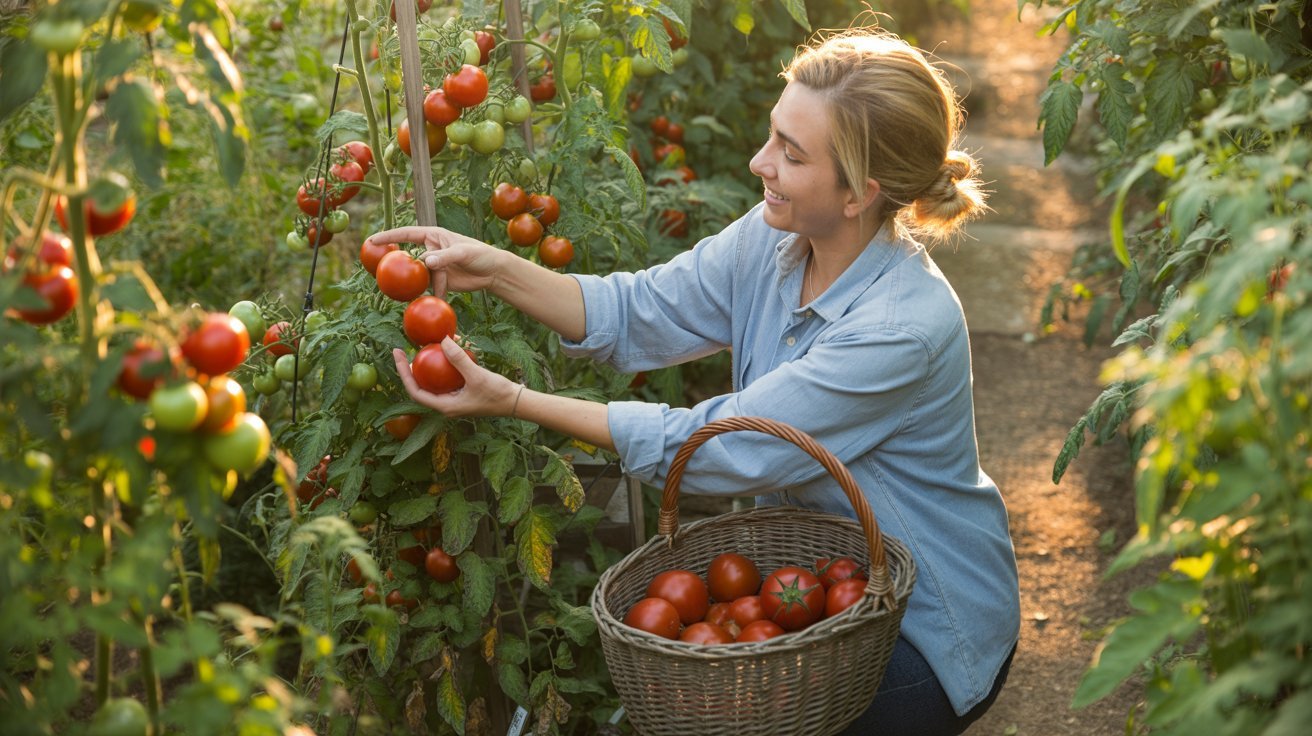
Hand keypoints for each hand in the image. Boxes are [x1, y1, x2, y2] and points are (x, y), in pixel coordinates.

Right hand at [363, 225, 504, 295]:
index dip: (388, 236)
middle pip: (408, 257)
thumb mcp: (463, 252)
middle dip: (396, 265)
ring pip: (418, 276)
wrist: (493, 272)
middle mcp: (430, 250)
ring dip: (413, 284)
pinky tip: (427, 302)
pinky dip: (427, 295)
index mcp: (433, 236)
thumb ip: (444, 256)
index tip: (372, 241)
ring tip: (406, 291)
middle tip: (381, 273)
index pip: (406, 234)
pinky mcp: (439, 281)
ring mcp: (434, 266)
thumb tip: (426, 261)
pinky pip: (428, 288)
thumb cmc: (480, 254)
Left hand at [393, 337, 518, 417]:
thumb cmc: (497, 394)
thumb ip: (459, 359)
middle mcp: (446, 404)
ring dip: (429, 364)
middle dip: (411, 368)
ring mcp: (454, 397)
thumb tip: (442, 340)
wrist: (516, 402)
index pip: (415, 391)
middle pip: (421, 385)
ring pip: (435, 380)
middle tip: (404, 350)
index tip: (398, 355)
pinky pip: (448, 376)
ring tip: (423, 347)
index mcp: (444, 406)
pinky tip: (448, 348)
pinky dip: (446, 363)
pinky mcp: (462, 391)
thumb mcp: (477, 376)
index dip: (403, 373)